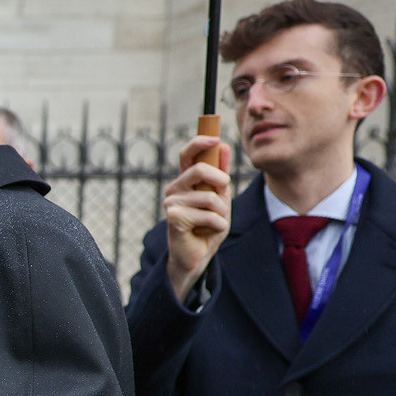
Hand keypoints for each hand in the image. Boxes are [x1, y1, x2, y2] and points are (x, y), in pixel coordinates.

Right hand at [163, 135, 232, 301]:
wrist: (197, 257)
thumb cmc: (207, 227)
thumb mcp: (220, 198)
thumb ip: (221, 175)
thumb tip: (224, 146)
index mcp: (185, 181)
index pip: (187, 154)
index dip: (199, 143)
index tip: (216, 139)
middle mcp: (175, 189)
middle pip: (201, 169)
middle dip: (220, 182)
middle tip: (223, 196)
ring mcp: (171, 203)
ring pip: (210, 197)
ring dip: (221, 213)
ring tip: (212, 224)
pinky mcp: (174, 218)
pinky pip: (208, 215)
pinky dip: (217, 225)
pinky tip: (206, 233)